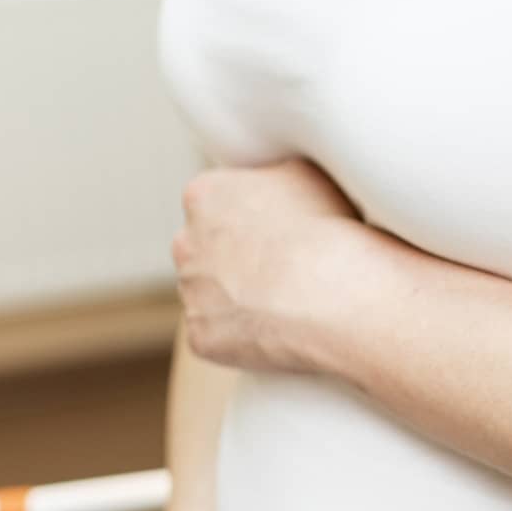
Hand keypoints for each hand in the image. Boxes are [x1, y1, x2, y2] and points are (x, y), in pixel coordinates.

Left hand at [174, 159, 365, 372]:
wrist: (326, 292)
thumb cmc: (324, 229)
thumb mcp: (306, 174)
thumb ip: (275, 175)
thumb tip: (276, 180)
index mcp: (204, 195)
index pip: (216, 203)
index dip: (250, 216)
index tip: (278, 229)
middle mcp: (185, 243)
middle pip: (206, 249)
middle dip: (236, 257)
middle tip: (282, 267)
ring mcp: (190, 293)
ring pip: (211, 294)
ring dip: (239, 297)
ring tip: (288, 302)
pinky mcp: (201, 336)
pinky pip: (221, 336)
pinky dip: (245, 336)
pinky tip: (280, 330)